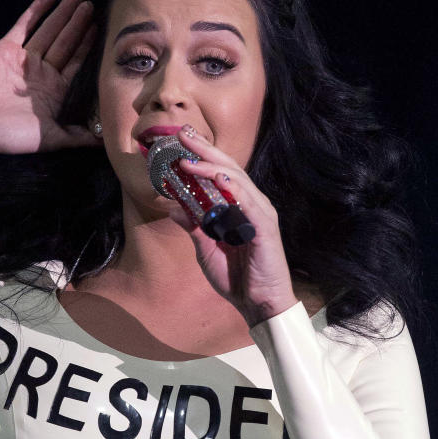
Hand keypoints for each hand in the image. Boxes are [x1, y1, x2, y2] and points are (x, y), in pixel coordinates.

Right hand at [0, 0, 101, 158]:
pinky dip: (37, 10)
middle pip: (65, 42)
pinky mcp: (7, 48)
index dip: (87, 46)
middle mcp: (41, 72)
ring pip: (49, 30)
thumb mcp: (52, 139)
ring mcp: (24, 59)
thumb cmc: (13, 136)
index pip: (75, 62)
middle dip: (79, 23)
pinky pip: (25, 25)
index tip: (100, 29)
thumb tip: (105, 141)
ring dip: (64, 12)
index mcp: (54, 90)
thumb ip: (79, 136)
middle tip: (92, 5)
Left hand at [166, 127, 300, 326]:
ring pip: (237, 182)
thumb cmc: (236, 277)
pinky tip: (220, 180)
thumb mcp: (206, 250)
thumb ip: (193, 227)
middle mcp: (251, 205)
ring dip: (212, 167)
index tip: (181, 141)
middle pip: (228, 169)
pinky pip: (249, 205)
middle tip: (183, 134)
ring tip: (190, 157)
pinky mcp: (265, 229)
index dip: (201, 155)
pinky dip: (235, 190)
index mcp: (238, 208)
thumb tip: (172, 207)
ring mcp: (260, 214)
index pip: (218, 174)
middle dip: (205, 150)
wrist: (258, 304)